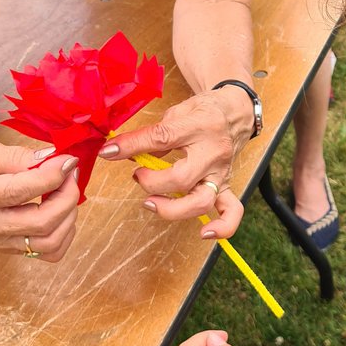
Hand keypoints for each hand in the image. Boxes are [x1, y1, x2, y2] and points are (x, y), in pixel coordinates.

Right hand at [0, 138, 79, 261]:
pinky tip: (60, 210)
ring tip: (65, 190)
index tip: (68, 160)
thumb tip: (56, 161)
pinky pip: (49, 253)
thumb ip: (18, 156)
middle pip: (40, 223)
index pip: (18, 192)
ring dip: (68, 215)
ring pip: (49, 243)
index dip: (51, 176)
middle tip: (71, 173)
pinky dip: (64, 232)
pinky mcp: (8, 251)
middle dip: (66, 197)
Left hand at [99, 91, 251, 238]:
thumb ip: (152, 134)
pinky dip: (222, 227)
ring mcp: (221, 172)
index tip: (109, 152)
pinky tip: (204, 234)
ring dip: (172, 208)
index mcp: (199, 127)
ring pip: (201, 201)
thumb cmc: (203, 112)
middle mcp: (213, 152)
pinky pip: (231, 212)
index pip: (162, 139)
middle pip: (181, 178)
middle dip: (151, 183)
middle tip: (137, 175)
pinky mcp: (226, 185)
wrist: (236, 112)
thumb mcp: (176, 112)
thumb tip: (122, 151)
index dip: (132, 146)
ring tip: (151, 203)